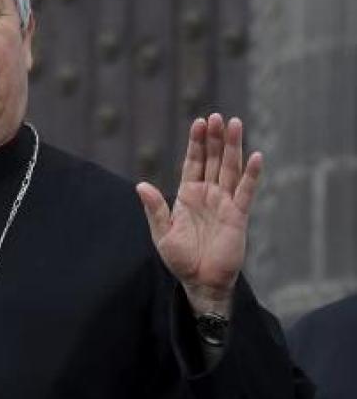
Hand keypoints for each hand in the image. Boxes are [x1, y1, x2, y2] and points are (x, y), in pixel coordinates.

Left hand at [136, 113, 261, 316]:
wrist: (201, 283)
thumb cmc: (181, 260)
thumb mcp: (162, 233)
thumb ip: (155, 208)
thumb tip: (141, 185)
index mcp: (188, 194)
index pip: (193, 161)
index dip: (196, 142)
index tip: (199, 121)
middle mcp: (207, 194)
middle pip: (212, 159)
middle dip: (215, 138)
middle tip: (217, 116)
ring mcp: (224, 203)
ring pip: (230, 168)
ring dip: (233, 147)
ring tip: (235, 124)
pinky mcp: (238, 216)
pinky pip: (246, 191)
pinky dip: (252, 174)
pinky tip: (256, 156)